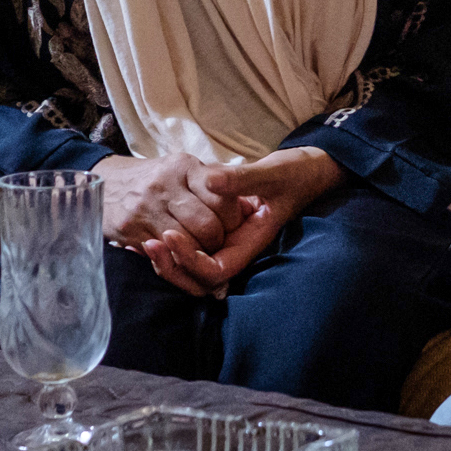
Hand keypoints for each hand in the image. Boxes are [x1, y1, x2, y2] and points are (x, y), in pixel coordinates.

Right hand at [100, 153, 255, 255]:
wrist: (107, 181)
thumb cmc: (155, 179)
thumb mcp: (182, 169)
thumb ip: (212, 181)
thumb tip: (247, 196)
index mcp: (184, 166)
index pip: (223, 198)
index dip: (233, 218)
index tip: (231, 223)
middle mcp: (166, 184)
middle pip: (208, 226)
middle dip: (217, 241)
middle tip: (216, 242)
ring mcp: (147, 206)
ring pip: (188, 243)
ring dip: (198, 253)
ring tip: (198, 249)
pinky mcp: (132, 227)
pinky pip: (165, 252)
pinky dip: (175, 257)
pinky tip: (177, 250)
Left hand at [141, 147, 344, 297]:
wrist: (306, 172)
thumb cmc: (294, 174)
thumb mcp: (271, 174)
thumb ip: (241, 179)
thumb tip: (211, 181)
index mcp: (251, 242)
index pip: (217, 270)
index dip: (191, 260)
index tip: (169, 236)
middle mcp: (237, 247)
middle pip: (200, 278)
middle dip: (173, 267)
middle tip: (148, 244)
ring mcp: (227, 241)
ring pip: (193, 267)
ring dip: (169, 260)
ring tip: (143, 242)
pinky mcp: (219, 231)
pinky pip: (193, 247)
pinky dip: (171, 245)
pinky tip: (150, 233)